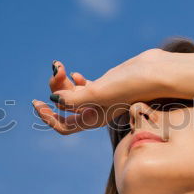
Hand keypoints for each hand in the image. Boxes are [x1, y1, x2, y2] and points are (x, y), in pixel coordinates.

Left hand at [32, 49, 175, 135]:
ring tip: (61, 66)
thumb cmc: (131, 86)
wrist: (155, 71)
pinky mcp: (105, 85)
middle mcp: (96, 112)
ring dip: (63, 81)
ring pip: (72, 94)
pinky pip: (83, 87)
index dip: (48, 118)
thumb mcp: (100, 93)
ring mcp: (100, 98)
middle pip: (65, 107)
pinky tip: (74, 73)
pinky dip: (74, 80)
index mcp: (94, 119)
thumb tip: (53, 100)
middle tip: (56, 71)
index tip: (38, 103)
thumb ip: (75, 98)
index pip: (65, 126)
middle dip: (55, 89)